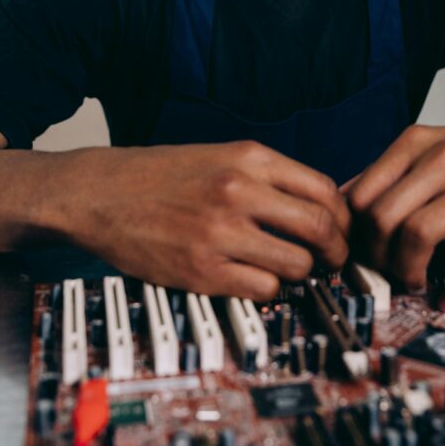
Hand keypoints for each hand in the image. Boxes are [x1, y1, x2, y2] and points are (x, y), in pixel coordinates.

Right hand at [67, 140, 349, 299]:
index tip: (342, 230)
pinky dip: (270, 290)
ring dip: (303, 274)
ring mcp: (222, 232)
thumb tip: (318, 205)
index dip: (343, 217)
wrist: (100, 192)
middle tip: (332, 261)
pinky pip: (264, 290)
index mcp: (248, 158)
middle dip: (336, 251)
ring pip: (297, 265)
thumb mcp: (220, 155)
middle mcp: (240, 191)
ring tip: (292, 272)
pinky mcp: (203, 270)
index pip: (324, 189)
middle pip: (321, 228)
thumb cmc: (160, 175)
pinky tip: (257, 280)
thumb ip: (267, 176)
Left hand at [345, 121, 444, 302]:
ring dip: (407, 271)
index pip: (361, 194)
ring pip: (418, 236)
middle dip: (375, 256)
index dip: (352, 232)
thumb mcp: (432, 145)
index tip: (357, 252)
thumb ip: (389, 171)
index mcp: (417, 143)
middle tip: (383, 271)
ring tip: (412, 282)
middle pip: (383, 217)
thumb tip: (342, 201)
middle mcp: (443, 160)